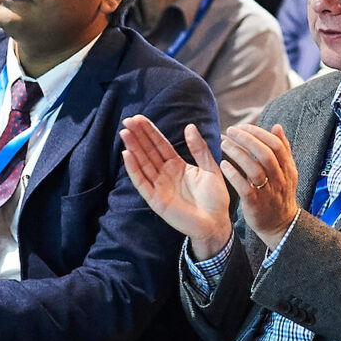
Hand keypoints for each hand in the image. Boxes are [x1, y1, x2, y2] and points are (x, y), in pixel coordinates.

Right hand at [120, 115, 232, 259]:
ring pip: (143, 164)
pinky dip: (134, 169)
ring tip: (125, 133)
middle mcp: (165, 174)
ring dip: (133, 149)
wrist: (216, 223)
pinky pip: (142, 182)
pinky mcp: (156, 200)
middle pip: (148, 151)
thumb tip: (189, 126)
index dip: (150, 132)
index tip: (139, 118)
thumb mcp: (211, 168)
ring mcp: (159, 187)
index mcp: (177, 166)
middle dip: (138, 136)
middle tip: (128, 120)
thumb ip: (199, 149)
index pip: (160, 145)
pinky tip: (127, 155)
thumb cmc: (215, 199)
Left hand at [213, 123, 301, 248]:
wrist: (280, 225)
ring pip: (255, 169)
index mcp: (287, 168)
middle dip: (247, 139)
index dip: (259, 133)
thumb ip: (282, 149)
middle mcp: (279, 179)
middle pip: (266, 154)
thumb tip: (277, 126)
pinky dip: (234, 175)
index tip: (242, 126)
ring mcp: (268, 192)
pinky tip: (223, 165)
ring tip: (224, 144)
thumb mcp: (286, 172)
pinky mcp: (256, 205)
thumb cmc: (279, 194)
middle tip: (230, 131)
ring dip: (238, 154)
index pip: (276, 145)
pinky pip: (245, 188)